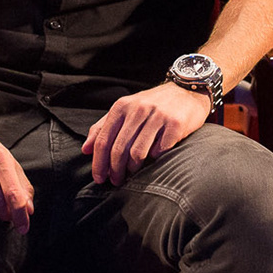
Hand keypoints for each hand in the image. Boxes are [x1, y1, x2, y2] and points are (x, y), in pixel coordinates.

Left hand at [82, 82, 210, 185]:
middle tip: (115, 182)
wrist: (186, 91)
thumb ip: (103, 127)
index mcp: (122, 106)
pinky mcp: (176, 124)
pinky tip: (155, 158)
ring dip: (133, 168)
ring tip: (133, 172)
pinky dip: (155, 158)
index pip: (104, 140)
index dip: (99, 162)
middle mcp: (139, 109)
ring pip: (137, 152)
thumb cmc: (152, 105)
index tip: (99, 178)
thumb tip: (86, 149)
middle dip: (115, 170)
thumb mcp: (125, 109)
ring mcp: (158, 116)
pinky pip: (160, 150)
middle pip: (119, 148)